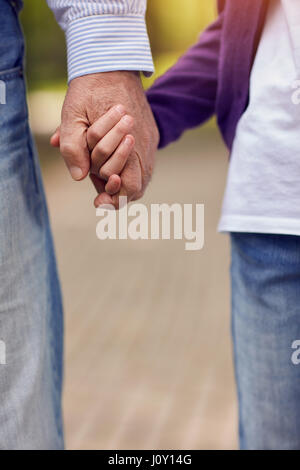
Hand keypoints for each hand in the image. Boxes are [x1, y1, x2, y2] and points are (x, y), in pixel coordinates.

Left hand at [51, 71, 158, 207]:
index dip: (115, 199)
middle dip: (118, 191)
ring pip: (143, 175)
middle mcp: (144, 146)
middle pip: (138, 186)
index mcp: (128, 143)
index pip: (130, 188)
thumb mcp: (72, 116)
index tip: (98, 201)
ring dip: (124, 179)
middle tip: (99, 190)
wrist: (113, 60)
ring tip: (105, 176)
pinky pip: (145, 160)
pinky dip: (130, 166)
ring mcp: (150, 139)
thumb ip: (72, 147)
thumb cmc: (89, 88)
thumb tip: (78, 177)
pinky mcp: (151, 133)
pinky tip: (115, 159)